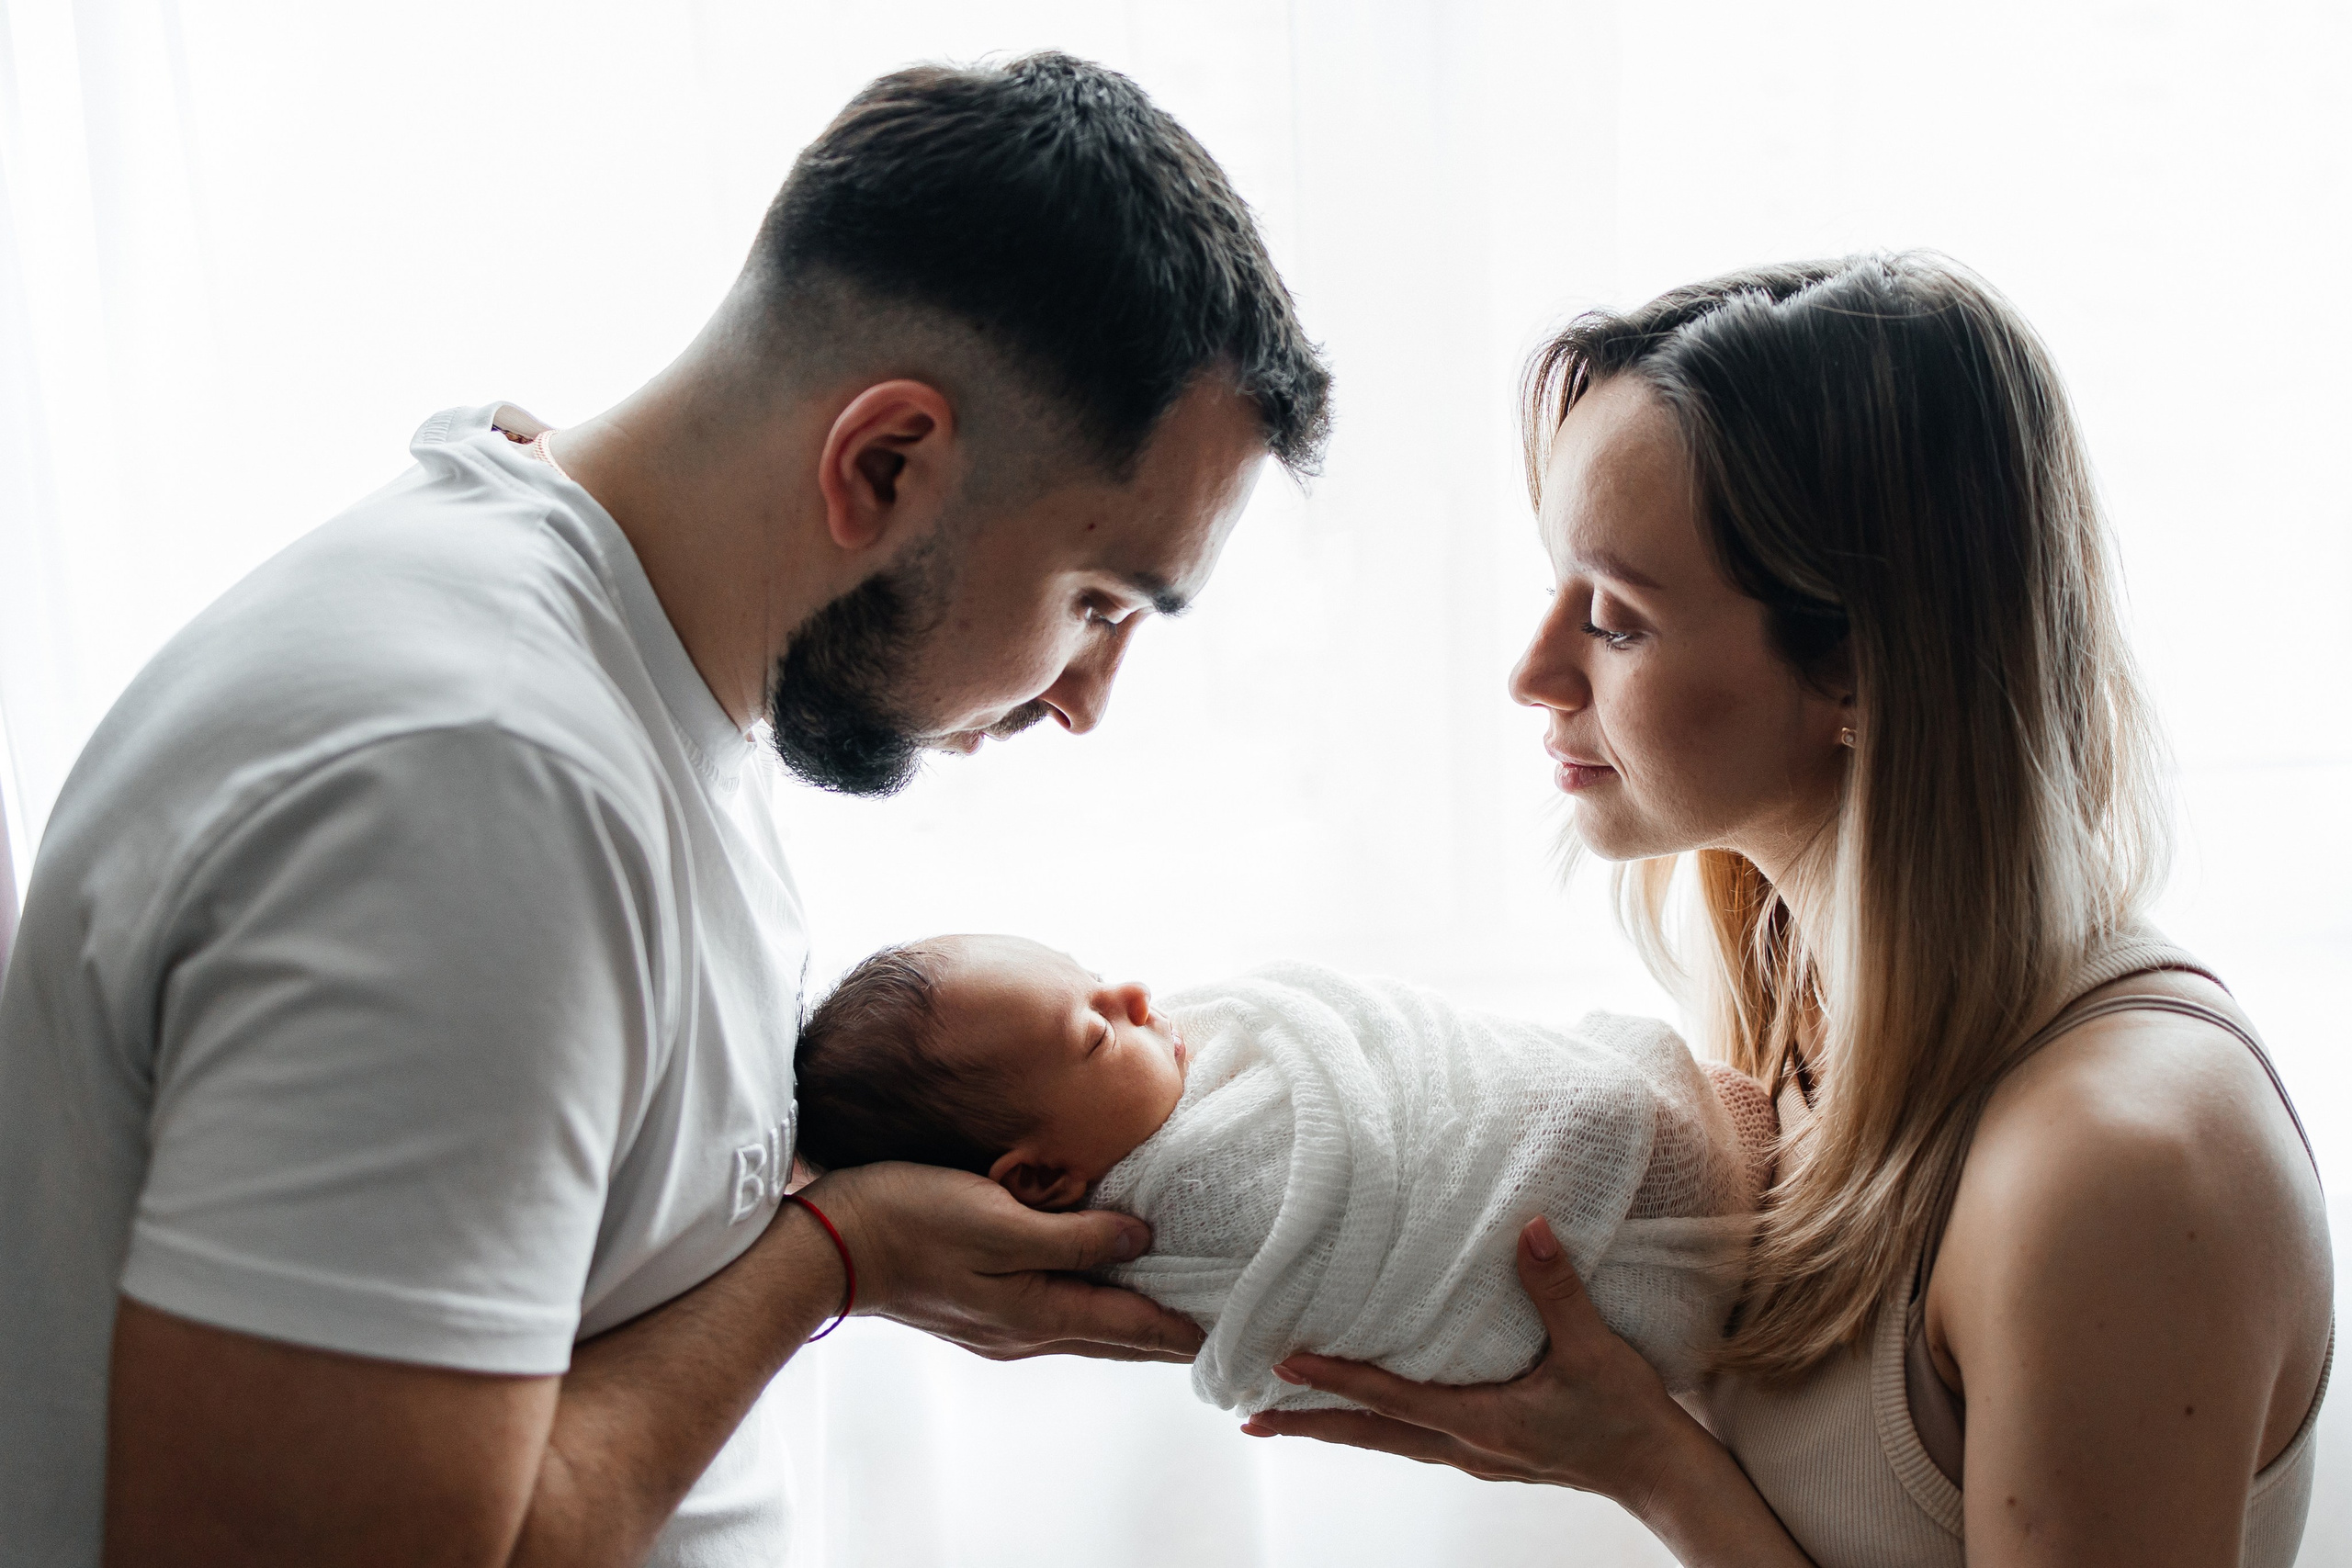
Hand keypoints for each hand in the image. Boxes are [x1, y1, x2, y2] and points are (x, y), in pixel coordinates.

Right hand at [801, 1162, 1204, 1363]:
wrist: (832, 1246)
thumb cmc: (913, 1220)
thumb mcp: (999, 1220)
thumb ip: (1072, 1236)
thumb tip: (1140, 1237)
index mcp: (1035, 1312)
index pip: (1127, 1323)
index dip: (1177, 1327)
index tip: (1226, 1334)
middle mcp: (1023, 1330)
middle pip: (1111, 1335)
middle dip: (1161, 1335)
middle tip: (1211, 1334)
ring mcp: (996, 1326)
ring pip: (1082, 1327)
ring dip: (1126, 1322)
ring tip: (1165, 1316)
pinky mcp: (975, 1309)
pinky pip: (1052, 1314)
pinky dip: (1088, 1307)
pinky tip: (1092, 1292)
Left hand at [1241, 1217, 1689, 1497]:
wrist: (1660, 1472)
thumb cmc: (1627, 1416)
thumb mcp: (1594, 1350)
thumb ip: (1557, 1291)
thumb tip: (1528, 1229)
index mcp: (1481, 1423)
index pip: (1390, 1398)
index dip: (1335, 1379)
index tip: (1285, 1363)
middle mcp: (1466, 1446)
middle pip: (1371, 1433)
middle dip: (1310, 1426)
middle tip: (1251, 1418)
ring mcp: (1475, 1455)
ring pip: (1389, 1440)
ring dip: (1338, 1426)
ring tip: (1289, 1416)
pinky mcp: (1488, 1452)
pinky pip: (1415, 1437)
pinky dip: (1378, 1424)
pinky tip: (1369, 1412)